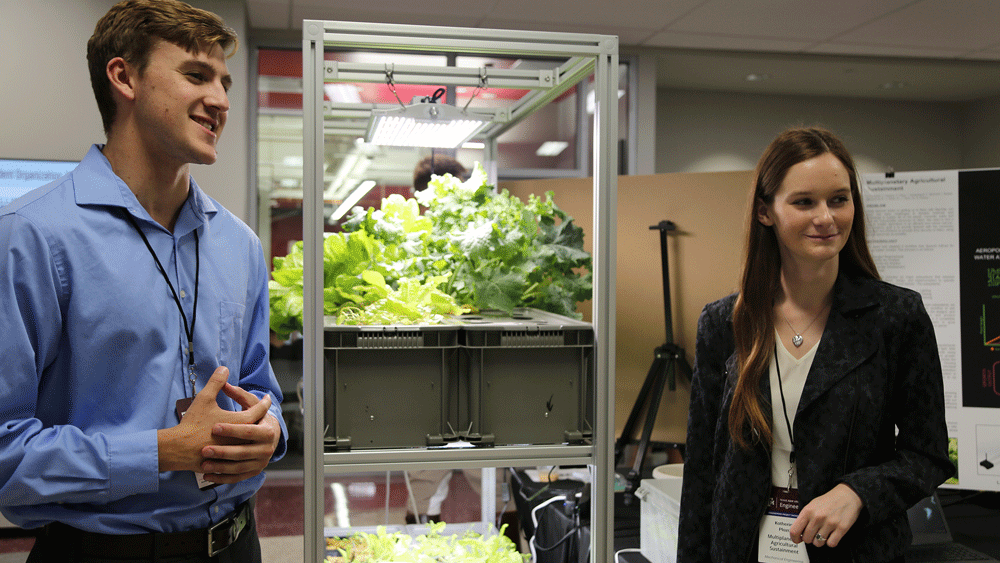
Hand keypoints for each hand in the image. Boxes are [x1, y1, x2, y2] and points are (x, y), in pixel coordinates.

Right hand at [157, 367, 271, 472]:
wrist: (177, 449)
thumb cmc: (192, 423)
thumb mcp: (204, 399)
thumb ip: (216, 382)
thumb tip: (224, 369)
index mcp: (240, 422)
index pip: (258, 411)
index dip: (264, 403)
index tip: (268, 398)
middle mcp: (241, 439)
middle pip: (257, 428)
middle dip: (262, 419)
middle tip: (264, 413)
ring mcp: (234, 452)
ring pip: (250, 444)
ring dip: (254, 436)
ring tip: (256, 429)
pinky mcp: (226, 462)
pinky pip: (240, 457)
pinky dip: (243, 451)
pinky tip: (242, 447)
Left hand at [198, 383, 280, 483]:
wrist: (266, 436)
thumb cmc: (252, 417)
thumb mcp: (247, 404)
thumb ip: (237, 392)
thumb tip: (223, 373)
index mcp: (267, 430)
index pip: (248, 429)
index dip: (231, 429)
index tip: (215, 427)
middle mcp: (267, 448)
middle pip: (243, 451)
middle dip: (223, 451)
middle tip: (205, 449)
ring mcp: (260, 462)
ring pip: (238, 467)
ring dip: (220, 466)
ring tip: (204, 462)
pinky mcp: (252, 472)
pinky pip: (236, 478)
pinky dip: (221, 477)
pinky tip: (207, 475)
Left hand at [789, 483, 862, 547]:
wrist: (847, 496)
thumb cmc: (829, 501)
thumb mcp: (812, 505)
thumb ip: (805, 517)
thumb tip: (798, 532)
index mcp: (808, 511)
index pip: (794, 531)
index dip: (795, 538)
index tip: (797, 540)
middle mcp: (817, 517)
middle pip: (806, 539)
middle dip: (809, 538)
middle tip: (814, 534)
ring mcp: (829, 523)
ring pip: (818, 543)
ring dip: (820, 541)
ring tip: (823, 533)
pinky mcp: (841, 528)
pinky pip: (831, 544)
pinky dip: (831, 542)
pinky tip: (831, 535)